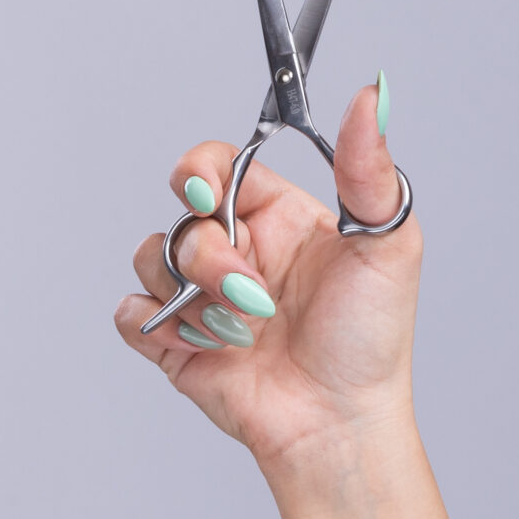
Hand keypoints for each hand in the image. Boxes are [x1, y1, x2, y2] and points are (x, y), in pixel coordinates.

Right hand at [114, 81, 419, 471]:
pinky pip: (130, 312)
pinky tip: (205, 346)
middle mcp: (238, 250)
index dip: (199, 170)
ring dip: (195, 295)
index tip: (209, 193)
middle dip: (209, 253)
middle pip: (181, 214)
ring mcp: (204, 295)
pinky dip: (158, 326)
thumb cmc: (371, 340)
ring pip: (152, 259)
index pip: (216, 164)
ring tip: (244, 330)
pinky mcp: (175, 339)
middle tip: (251, 293)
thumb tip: (372, 96)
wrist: (338, 423)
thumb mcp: (387, 245)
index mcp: (279, 217)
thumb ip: (371, 169)